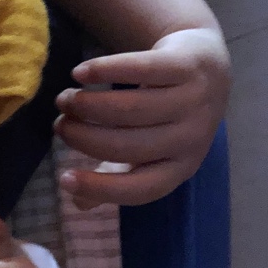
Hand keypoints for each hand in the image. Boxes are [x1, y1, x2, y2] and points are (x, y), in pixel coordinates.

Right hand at [53, 27, 230, 209]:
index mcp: (181, 168)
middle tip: (59, 126)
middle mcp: (192, 138)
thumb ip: (114, 174)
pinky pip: (140, 70)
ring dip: (87, 105)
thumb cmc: (167, 116)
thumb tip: (78, 201)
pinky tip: (79, 73)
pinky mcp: (186, 66)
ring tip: (63, 101)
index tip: (62, 178)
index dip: (100, 188)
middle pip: (127, 145)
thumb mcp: (148, 150)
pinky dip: (104, 71)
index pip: (141, 188)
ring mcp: (193, 100)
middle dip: (83, 137)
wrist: (208, 67)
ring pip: (131, 108)